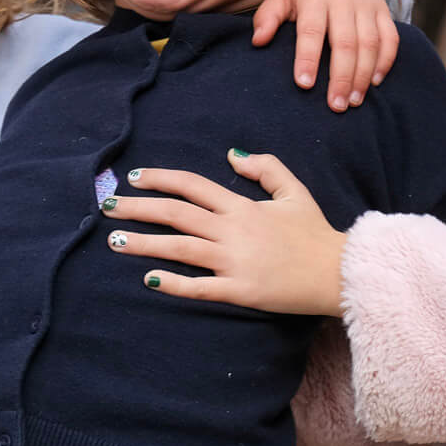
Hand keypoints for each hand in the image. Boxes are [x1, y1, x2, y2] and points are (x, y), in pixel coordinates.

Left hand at [102, 150, 345, 316]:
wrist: (339, 272)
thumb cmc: (315, 233)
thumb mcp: (293, 191)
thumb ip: (264, 167)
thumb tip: (231, 154)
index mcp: (241, 206)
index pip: (192, 185)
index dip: (161, 179)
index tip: (135, 178)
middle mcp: (232, 230)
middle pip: (176, 214)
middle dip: (138, 209)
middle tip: (106, 207)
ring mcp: (234, 261)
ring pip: (180, 248)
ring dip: (144, 244)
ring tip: (115, 242)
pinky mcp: (240, 291)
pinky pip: (200, 287)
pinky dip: (174, 284)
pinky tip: (149, 280)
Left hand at [255, 0, 399, 112]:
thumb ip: (268, 16)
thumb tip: (258, 42)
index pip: (311, 30)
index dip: (307, 58)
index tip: (304, 84)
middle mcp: (343, 0)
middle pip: (345, 42)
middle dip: (341, 77)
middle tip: (336, 106)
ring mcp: (366, 5)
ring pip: (370, 43)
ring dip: (364, 75)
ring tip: (354, 102)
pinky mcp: (383, 10)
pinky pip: (390, 38)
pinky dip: (385, 61)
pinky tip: (375, 82)